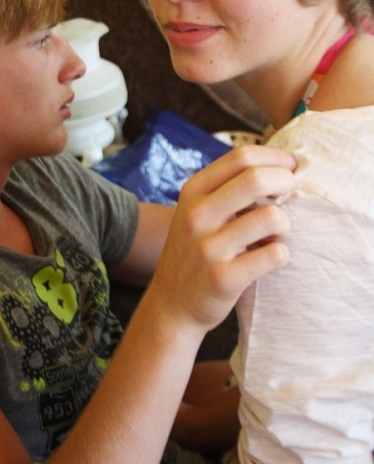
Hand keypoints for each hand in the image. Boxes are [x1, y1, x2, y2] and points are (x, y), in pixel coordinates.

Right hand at [150, 145, 295, 332]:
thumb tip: (279, 166)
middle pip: (256, 179)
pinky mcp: (223, 278)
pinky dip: (281, 254)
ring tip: (278, 233)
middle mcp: (197, 215)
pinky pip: (274, 254)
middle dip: (287, 181)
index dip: (275, 157)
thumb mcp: (197, 212)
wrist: (171, 306)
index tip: (290, 166)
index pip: (241, 157)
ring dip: (285, 224)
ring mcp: (208, 247)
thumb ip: (227, 189)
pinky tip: (271, 257)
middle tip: (293, 193)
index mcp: (193, 192)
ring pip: (271, 217)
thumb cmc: (196, 251)